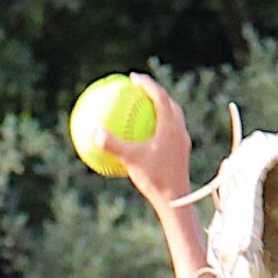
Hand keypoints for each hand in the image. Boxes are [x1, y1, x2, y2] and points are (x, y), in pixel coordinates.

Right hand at [101, 71, 193, 206]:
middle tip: (141, 89)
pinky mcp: (182, 153)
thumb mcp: (130, 161)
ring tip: (146, 108)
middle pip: (170, 103)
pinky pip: (171, 133)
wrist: (176, 200)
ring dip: (161, 109)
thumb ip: (113, 144)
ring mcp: (183, 142)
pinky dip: (160, 127)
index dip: (147, 83)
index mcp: (170, 125)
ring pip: (174, 118)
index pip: (159, 96)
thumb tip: (94, 132)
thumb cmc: (155, 179)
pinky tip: (148, 137)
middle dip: (156, 93)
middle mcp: (179, 130)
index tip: (133, 77)